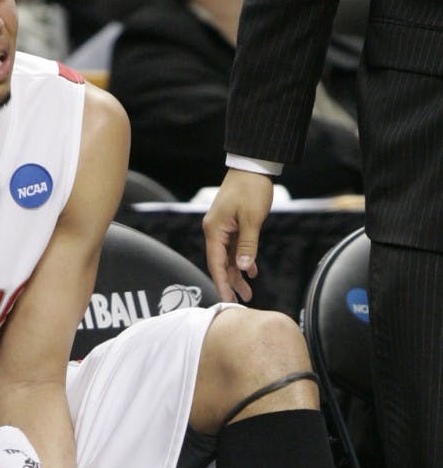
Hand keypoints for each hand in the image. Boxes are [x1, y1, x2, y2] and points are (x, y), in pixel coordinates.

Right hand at [202, 169, 273, 301]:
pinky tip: (252, 270)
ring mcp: (223, 228)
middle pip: (221, 264)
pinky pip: (235, 247)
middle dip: (231, 283)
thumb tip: (242, 267)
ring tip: (249, 292)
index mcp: (215, 230)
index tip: (227, 300)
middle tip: (242, 301)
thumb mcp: (252, 218)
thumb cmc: (251, 188)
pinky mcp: (232, 225)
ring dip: (238, 274)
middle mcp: (215, 231)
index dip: (221, 283)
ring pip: (228, 258)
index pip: (215, 264)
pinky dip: (243, 259)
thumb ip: (248, 244)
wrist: (252, 166)